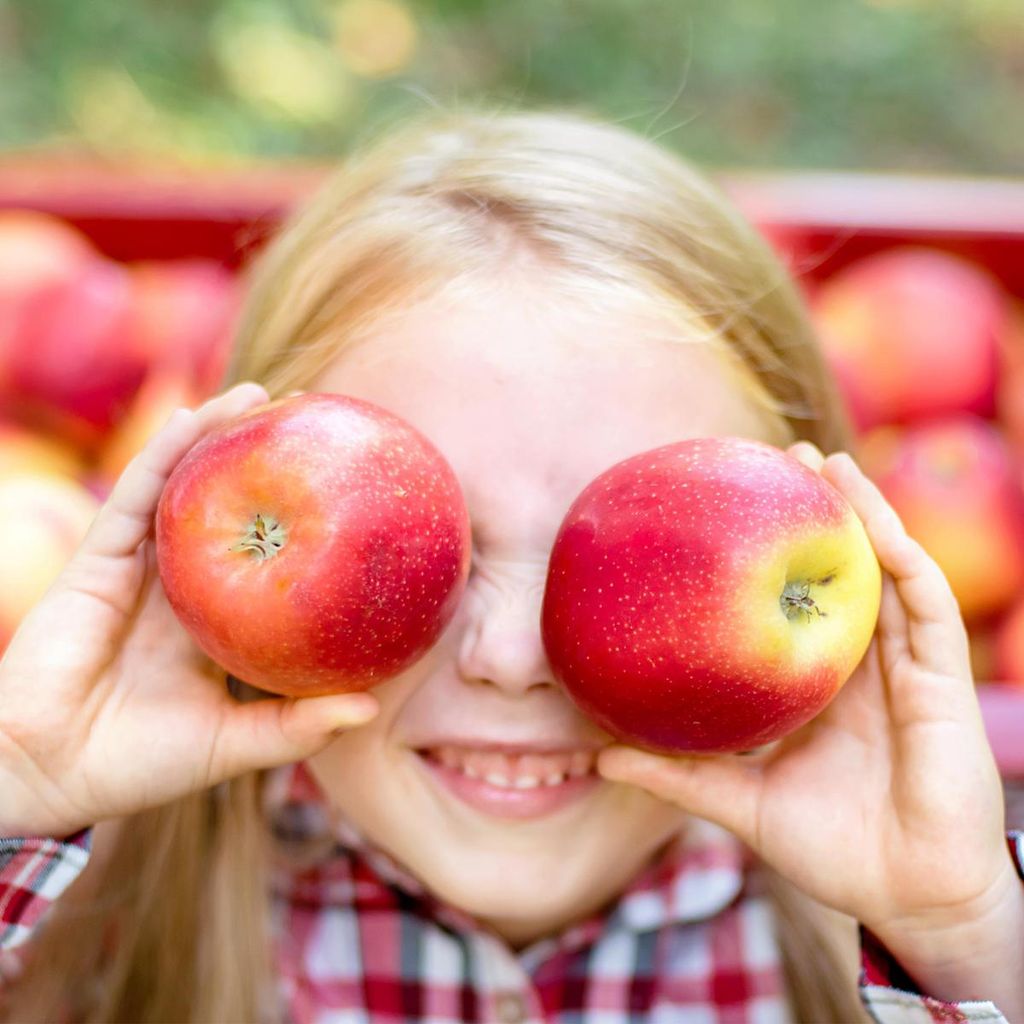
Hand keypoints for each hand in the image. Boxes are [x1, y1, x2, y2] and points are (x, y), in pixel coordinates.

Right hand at [0, 383, 378, 838]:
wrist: (47, 772)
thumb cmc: (140, 764)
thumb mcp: (236, 743)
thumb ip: (297, 727)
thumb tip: (369, 710)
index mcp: (217, 623)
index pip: (265, 561)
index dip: (300, 524)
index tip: (348, 491)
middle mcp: (184, 588)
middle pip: (229, 511)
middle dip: (264, 466)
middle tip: (313, 423)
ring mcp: (143, 569)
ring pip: (184, 488)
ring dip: (217, 438)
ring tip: (263, 396)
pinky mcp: (100, 559)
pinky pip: (138, 495)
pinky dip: (166, 452)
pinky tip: (198, 418)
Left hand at [598, 444, 1022, 1002]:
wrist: (911, 899)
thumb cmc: (834, 850)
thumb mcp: (742, 801)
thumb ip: (679, 775)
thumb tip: (600, 757)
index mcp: (820, 687)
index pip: (794, 605)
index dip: (770, 558)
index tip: (729, 512)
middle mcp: (862, 665)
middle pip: (839, 572)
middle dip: (816, 513)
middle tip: (774, 460)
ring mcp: (905, 666)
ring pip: (887, 570)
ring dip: (862, 511)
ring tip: (822, 462)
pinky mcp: (943, 679)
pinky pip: (925, 603)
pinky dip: (901, 556)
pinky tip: (872, 519)